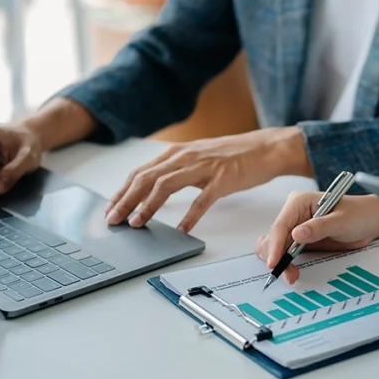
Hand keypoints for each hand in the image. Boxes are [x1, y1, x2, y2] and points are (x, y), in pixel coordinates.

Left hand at [105, 127, 311, 231]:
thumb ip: (178, 169)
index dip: (123, 191)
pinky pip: (202, 200)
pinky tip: (182, 229)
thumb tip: (156, 186)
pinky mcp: (223, 179)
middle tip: (114, 220)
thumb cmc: (235, 155)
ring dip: (148, 206)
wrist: (267, 148)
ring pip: (166, 186)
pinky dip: (190, 216)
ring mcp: (204, 167)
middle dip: (126, 201)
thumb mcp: (200, 156)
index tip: (111, 208)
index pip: (141, 172)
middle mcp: (186, 157)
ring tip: (138, 224)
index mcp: (179, 152)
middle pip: (146, 179)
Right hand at [254, 191, 378, 283]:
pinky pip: (284, 252)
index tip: (274, 262)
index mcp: (299, 202)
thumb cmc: (359, 215)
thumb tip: (296, 234)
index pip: (280, 225)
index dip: (275, 245)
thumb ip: (319, 227)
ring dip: (279, 262)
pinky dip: (284, 262)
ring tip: (291, 275)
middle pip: (274, 238)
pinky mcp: (300, 241)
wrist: (371, 222)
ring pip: (276, 247)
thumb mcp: (341, 221)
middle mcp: (293, 213)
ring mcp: (295, 227)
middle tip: (288, 274)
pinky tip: (291, 270)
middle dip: (276, 257)